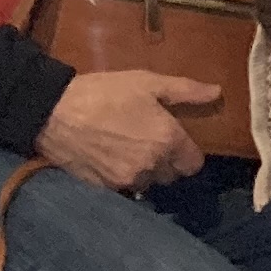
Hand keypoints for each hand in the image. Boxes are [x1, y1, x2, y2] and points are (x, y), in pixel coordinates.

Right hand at [38, 69, 216, 192]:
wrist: (53, 113)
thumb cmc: (104, 93)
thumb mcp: (147, 82)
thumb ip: (185, 90)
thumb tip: (217, 93)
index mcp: (167, 140)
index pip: (194, 164)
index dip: (187, 153)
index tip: (177, 141)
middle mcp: (151, 165)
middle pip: (172, 175)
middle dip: (167, 162)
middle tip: (150, 141)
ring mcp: (127, 180)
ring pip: (148, 183)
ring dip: (144, 171)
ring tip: (128, 149)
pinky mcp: (104, 188)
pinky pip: (124, 188)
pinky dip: (122, 177)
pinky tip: (110, 158)